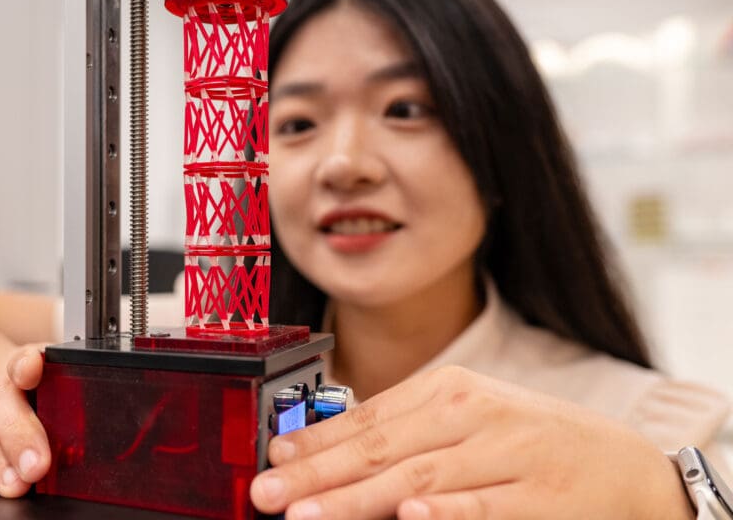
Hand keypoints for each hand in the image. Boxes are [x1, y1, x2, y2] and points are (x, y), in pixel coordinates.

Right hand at [0, 343, 51, 496]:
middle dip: (19, 435)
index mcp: (22, 364)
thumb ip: (58, 403)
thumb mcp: (38, 377)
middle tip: (38, 466)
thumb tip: (83, 445)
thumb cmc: (11, 378)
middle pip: (1, 399)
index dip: (28, 365)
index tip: (32, 369)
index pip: (25, 359)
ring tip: (10, 484)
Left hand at [251, 366, 693, 519]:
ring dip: (358, 499)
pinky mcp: (539, 498)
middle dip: (318, 474)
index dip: (316, 442)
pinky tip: (408, 515)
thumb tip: (330, 451)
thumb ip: (407, 430)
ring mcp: (507, 454)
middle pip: (381, 447)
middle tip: (268, 495)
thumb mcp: (470, 419)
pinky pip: (483, 506)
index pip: (368, 417)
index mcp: (450, 389)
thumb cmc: (532, 443)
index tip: (272, 461)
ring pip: (419, 477)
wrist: (626, 467)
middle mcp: (473, 413)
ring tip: (308, 515)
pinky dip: (446, 511)